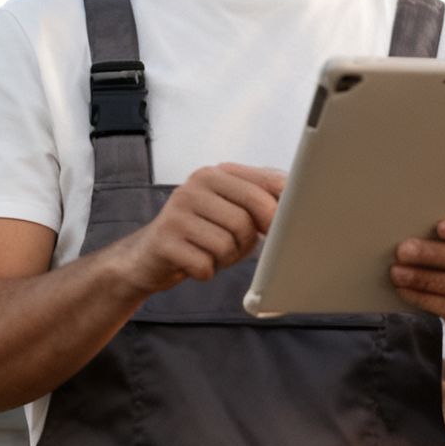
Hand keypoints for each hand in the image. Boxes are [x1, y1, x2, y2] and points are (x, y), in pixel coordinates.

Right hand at [108, 164, 284, 297]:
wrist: (148, 256)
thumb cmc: (200, 233)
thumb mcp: (229, 209)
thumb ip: (259, 199)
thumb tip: (297, 201)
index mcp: (215, 173)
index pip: (265, 185)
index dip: (281, 211)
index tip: (284, 228)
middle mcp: (194, 186)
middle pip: (246, 218)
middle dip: (248, 241)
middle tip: (239, 247)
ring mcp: (177, 212)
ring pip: (227, 244)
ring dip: (226, 259)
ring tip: (212, 254)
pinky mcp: (165, 241)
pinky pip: (205, 264)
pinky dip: (206, 271)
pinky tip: (195, 264)